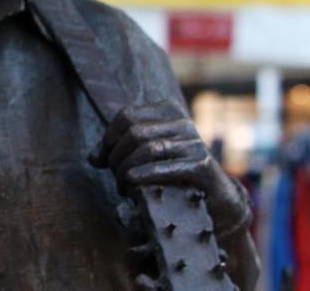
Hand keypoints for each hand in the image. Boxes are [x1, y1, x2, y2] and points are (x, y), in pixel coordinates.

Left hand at [89, 100, 250, 235]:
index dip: (109, 138)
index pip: (126, 116)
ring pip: (148, 148)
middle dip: (117, 158)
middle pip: (135, 132)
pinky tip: (133, 184)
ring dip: (127, 170)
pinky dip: (145, 174)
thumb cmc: (174, 173)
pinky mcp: (203, 164)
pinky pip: (167, 166)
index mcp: (168, 111)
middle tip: (115, 177)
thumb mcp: (144, 157)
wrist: (216, 198)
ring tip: (122, 187)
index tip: (104, 160)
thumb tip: (93, 159)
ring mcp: (195, 141)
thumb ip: (118, 153)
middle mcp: (183, 122)